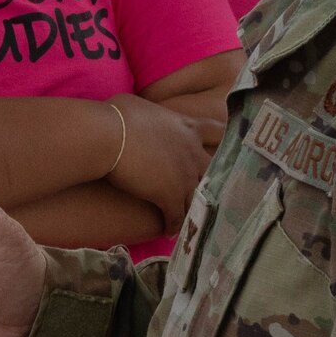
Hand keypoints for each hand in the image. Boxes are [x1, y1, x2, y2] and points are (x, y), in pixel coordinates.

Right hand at [104, 93, 219, 233]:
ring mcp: (184, 176)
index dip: (223, 141)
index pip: (217, 132)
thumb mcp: (138, 105)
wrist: (109, 136)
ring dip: (194, 208)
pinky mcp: (169, 195)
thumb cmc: (117, 115)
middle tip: (211, 190)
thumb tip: (138, 112)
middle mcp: (193, 152)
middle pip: (213, 170)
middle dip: (213, 180)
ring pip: (198, 198)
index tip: (227, 147)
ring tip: (191, 219)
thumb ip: (148, 112)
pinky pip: (177, 216)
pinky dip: (174, 224)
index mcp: (187, 127)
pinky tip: (169, 231)